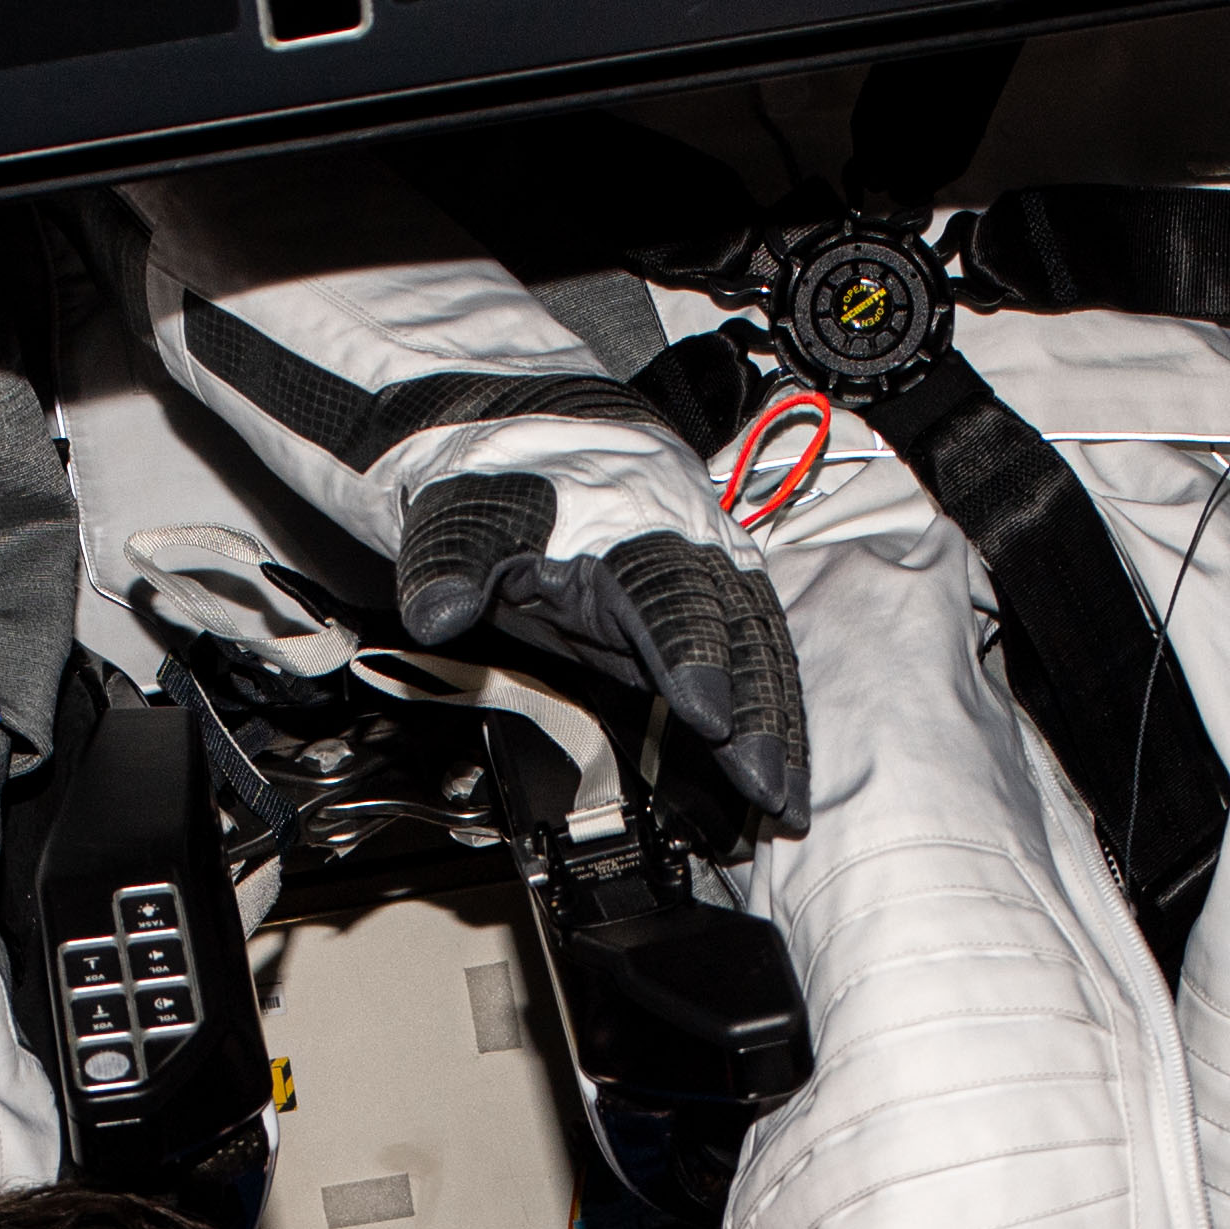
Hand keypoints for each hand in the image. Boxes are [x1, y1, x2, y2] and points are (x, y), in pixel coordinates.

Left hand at [397, 485, 810, 834]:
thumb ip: (451, 563)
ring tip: (791, 797)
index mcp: (626, 523)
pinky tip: (787, 766)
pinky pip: (761, 652)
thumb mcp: (462, 512)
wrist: (538, 431)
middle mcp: (686, 544)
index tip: (707, 713)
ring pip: (762, 645)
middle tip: (768, 786)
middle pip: (736, 629)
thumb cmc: (508, 476)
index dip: (689, 652)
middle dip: (758, 709)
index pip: (667, 592)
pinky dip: (778, 710)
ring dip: (781, 722)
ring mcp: (710, 571)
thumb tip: (437, 610)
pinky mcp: (716, 599)